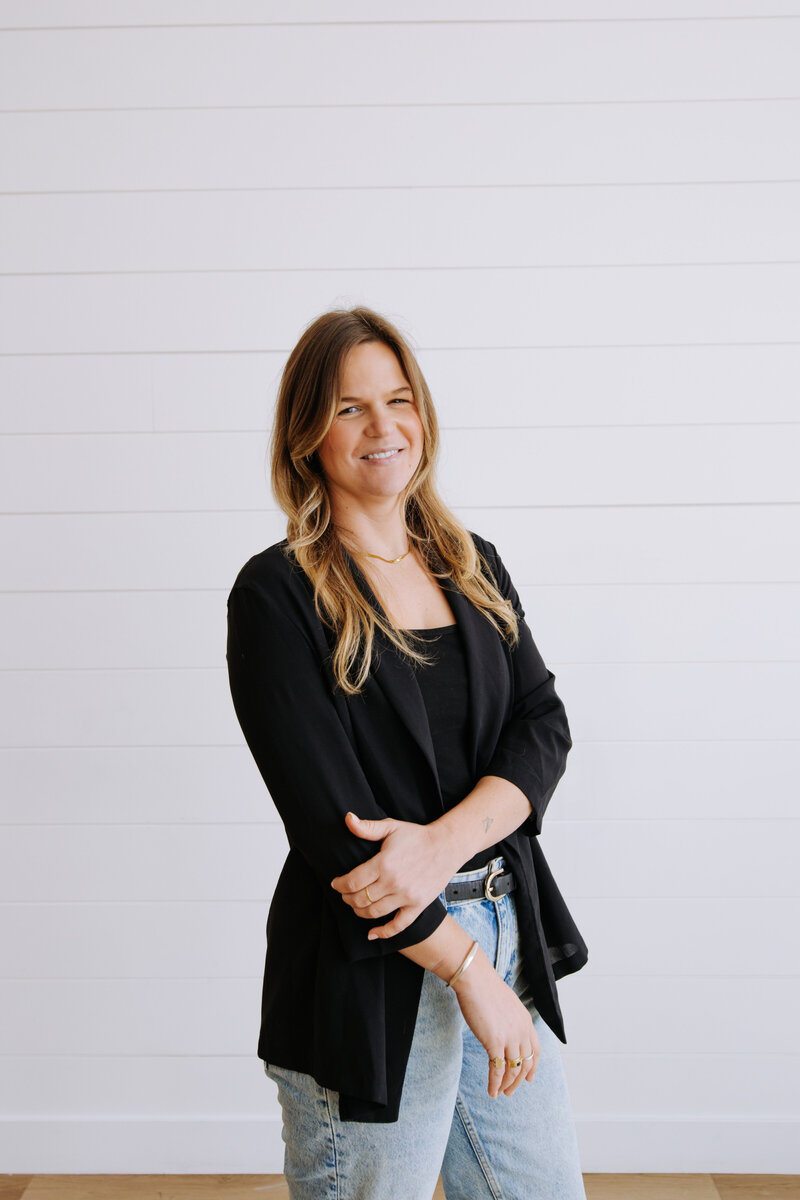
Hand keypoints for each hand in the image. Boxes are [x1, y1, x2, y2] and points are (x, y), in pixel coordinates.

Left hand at [330, 812, 459, 939]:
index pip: (353, 882)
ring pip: (373, 912)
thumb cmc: (416, 836)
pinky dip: (383, 933)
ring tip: (355, 906)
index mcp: (384, 863)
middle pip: (360, 899)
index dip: (340, 885)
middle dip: (347, 898)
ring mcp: (406, 896)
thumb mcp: (391, 827)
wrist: (446, 846)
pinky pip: (398, 925)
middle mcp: (393, 882)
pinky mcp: (417, 906)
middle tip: (344, 894)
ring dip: (359, 912)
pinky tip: (372, 934)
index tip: (335, 884)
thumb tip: (347, 818)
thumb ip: (367, 827)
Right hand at [451, 948, 540, 1096]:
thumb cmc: (485, 988)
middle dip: (519, 1080)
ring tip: (500, 1093)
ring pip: (513, 1070)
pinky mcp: (495, 1042)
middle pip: (526, 1063)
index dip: (533, 1066)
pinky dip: (495, 1083)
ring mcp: (510, 1037)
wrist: (475, 979)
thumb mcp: (505, 1004)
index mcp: (525, 1021)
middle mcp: (522, 1031)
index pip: (535, 1049)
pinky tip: (491, 1091)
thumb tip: (503, 1028)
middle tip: (510, 1091)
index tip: (529, 1078)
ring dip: (507, 1085)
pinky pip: (497, 1070)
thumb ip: (509, 1019)